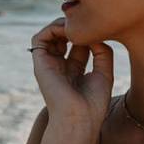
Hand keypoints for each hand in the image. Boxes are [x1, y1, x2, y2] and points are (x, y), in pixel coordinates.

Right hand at [30, 18, 113, 143]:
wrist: (78, 118)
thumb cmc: (93, 104)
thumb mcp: (104, 73)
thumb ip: (102, 51)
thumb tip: (94, 34)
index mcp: (76, 73)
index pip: (80, 46)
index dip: (90, 36)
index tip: (101, 33)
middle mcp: (61, 68)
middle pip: (65, 38)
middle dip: (76, 28)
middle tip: (88, 25)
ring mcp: (50, 65)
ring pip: (51, 35)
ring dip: (63, 25)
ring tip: (77, 27)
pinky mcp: (40, 63)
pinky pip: (39, 38)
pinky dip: (52, 29)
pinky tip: (68, 31)